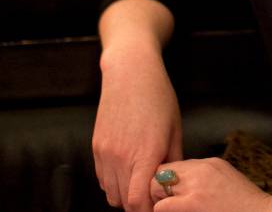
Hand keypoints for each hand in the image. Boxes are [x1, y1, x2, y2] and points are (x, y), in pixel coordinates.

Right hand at [93, 41, 183, 211]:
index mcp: (145, 154)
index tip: (159, 205)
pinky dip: (114, 183)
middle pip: (124, 202)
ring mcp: (105, 152)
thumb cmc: (157, 96)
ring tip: (140, 183)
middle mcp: (121, 156)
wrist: (130, 72)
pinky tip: (128, 171)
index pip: (138, 201)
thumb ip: (174, 160)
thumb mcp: (175, 129)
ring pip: (111, 193)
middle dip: (139, 204)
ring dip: (125, 195)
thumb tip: (173, 181)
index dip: (149, 209)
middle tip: (152, 197)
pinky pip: (102, 178)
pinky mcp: (96, 147)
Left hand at [150, 158, 271, 211]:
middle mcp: (201, 169)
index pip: (173, 165)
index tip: (167, 195)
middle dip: (157, 189)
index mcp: (209, 163)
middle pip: (162, 172)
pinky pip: (162, 206)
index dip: (165, 181)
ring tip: (165, 210)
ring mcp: (196, 185)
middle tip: (161, 205)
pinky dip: (160, 210)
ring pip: (156, 186)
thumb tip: (183, 182)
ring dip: (157, 200)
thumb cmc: (246, 205)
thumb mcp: (226, 179)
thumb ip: (205, 176)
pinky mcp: (193, 203)